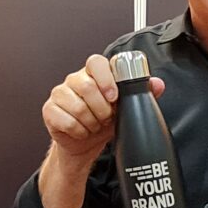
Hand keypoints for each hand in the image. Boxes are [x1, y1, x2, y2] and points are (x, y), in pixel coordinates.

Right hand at [42, 54, 165, 162]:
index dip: (106, 78)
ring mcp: (60, 94)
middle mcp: (75, 80)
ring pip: (77, 106)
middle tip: (106, 118)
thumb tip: (157, 84)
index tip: (114, 96)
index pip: (96, 62)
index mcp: (93, 74)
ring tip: (95, 124)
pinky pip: (66, 120)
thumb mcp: (126, 108)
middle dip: (102, 109)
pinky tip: (82, 131)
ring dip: (91, 122)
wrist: (85, 144)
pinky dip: (79, 131)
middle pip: (87, 86)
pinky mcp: (50, 110)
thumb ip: (141, 93)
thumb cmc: (103, 122)